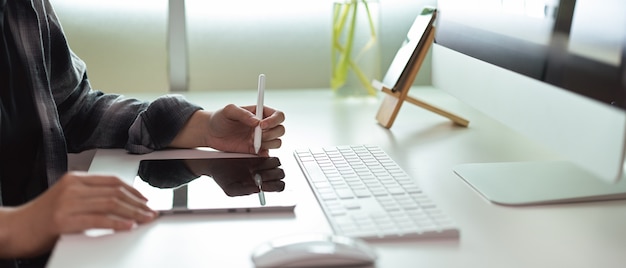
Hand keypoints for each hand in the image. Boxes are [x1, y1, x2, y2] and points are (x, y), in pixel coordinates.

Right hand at [0, 172, 156, 256]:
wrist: (14, 228)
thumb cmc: (41, 217)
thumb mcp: (67, 199)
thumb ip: (90, 197)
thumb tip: (120, 203)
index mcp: (75, 179)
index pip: (112, 181)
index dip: (133, 190)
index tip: (146, 200)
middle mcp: (72, 187)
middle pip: (115, 193)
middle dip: (137, 204)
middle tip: (151, 213)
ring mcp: (67, 203)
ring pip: (110, 204)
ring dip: (132, 214)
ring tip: (145, 220)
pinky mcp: (63, 220)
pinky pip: (97, 220)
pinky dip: (116, 223)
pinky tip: (128, 226)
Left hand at [169, 104, 285, 156]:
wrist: (210, 133)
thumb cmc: (219, 118)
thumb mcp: (229, 110)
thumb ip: (243, 113)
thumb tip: (256, 121)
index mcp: (260, 113)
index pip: (278, 115)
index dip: (274, 120)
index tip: (262, 125)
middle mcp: (263, 126)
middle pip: (280, 129)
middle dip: (271, 133)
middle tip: (257, 134)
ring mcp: (260, 138)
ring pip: (277, 142)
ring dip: (268, 143)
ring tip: (253, 141)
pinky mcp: (255, 150)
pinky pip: (267, 153)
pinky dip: (264, 153)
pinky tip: (254, 150)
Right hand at [189, 157, 285, 195]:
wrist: (214, 163)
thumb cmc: (222, 178)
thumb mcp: (230, 188)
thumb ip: (244, 191)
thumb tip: (258, 189)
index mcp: (260, 184)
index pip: (278, 186)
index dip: (274, 185)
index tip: (263, 184)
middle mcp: (263, 173)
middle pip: (280, 174)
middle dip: (272, 175)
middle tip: (258, 174)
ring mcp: (261, 162)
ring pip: (276, 162)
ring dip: (269, 165)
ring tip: (254, 167)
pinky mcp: (256, 152)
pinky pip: (268, 153)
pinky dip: (263, 156)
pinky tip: (252, 159)